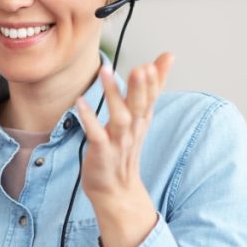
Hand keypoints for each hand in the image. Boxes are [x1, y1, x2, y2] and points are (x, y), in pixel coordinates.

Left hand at [74, 53, 174, 246]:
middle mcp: (133, 129)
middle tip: (142, 67)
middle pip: (140, 106)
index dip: (157, 79)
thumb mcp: (142, 116)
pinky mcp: (101, 152)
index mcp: (143, 119)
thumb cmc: (125, 147)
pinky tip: (80, 102)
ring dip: (114, 95)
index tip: (163, 59)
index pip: (153, 97)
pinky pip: (95, 134)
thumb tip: (167, 56)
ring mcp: (118, 141)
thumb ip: (152, 86)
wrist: (115, 190)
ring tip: (105, 72)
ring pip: (119, 117)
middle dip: (141, 87)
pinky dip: (88, 118)